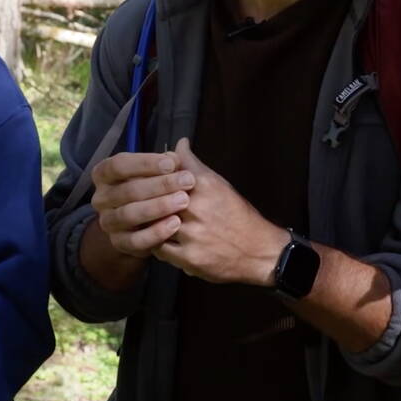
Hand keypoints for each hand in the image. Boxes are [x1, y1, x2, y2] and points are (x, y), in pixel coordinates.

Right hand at [88, 151, 192, 257]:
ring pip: (130, 214)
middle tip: (187, 181)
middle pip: (128, 190)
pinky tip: (175, 223)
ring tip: (183, 201)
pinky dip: (156, 232)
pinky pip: (135, 240)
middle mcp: (101, 198)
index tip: (172, 163)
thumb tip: (183, 146)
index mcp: (103, 174)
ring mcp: (108, 222)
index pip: (119, 165)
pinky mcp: (118, 243)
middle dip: (160, 185)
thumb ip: (168, 162)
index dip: (145, 163)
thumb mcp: (157, 173)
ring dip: (158, 207)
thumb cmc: (150, 190)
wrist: (142, 224)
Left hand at [151, 138, 283, 285]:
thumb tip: (179, 143)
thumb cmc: (238, 215)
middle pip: (155, 197)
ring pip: (153, 224)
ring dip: (149, 222)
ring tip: (150, 221)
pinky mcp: (188, 258)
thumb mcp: (219, 184)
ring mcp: (191, 234)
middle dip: (146, 199)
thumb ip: (194, 165)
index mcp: (203, 185)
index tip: (147, 178)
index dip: (151, 175)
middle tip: (141, 201)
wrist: (260, 252)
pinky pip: (159, 249)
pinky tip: (161, 239)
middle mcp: (195, 207)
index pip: (164, 171)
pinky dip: (156, 243)